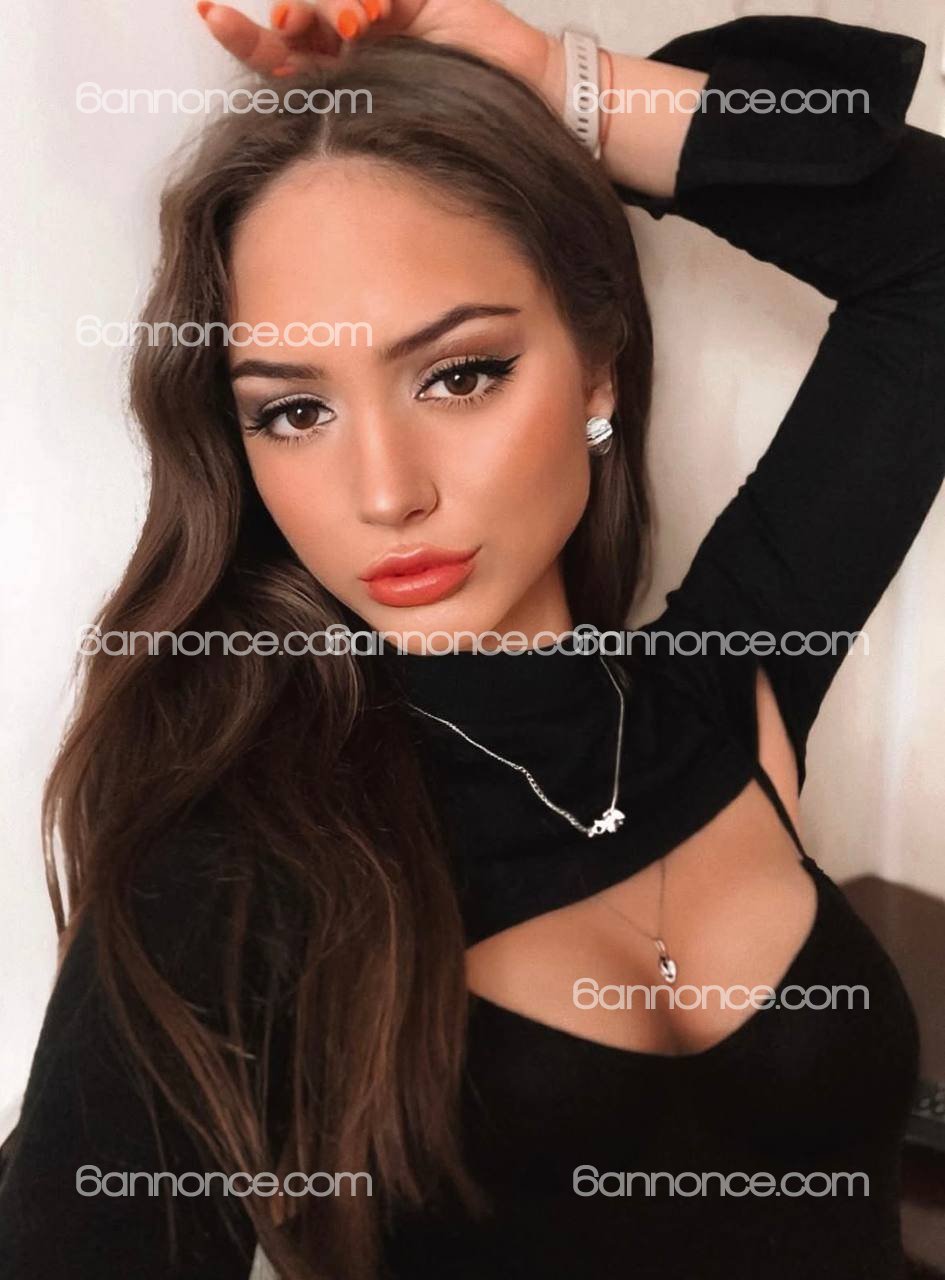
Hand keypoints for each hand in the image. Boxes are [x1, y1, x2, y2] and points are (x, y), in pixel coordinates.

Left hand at [195, 0, 561, 109]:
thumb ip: (333, 128)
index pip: (277, 55)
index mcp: (338, 82)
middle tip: (271, 21)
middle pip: (295, 16)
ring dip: (324, 5)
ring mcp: (382, 16)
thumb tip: (288, 145)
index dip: (242, 34)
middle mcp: (353, 45)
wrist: (527, 112)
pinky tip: (375, 14)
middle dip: (278, 15)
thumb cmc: (459, 135)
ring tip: (338, 24)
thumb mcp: (381, 134)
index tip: (210, 15)